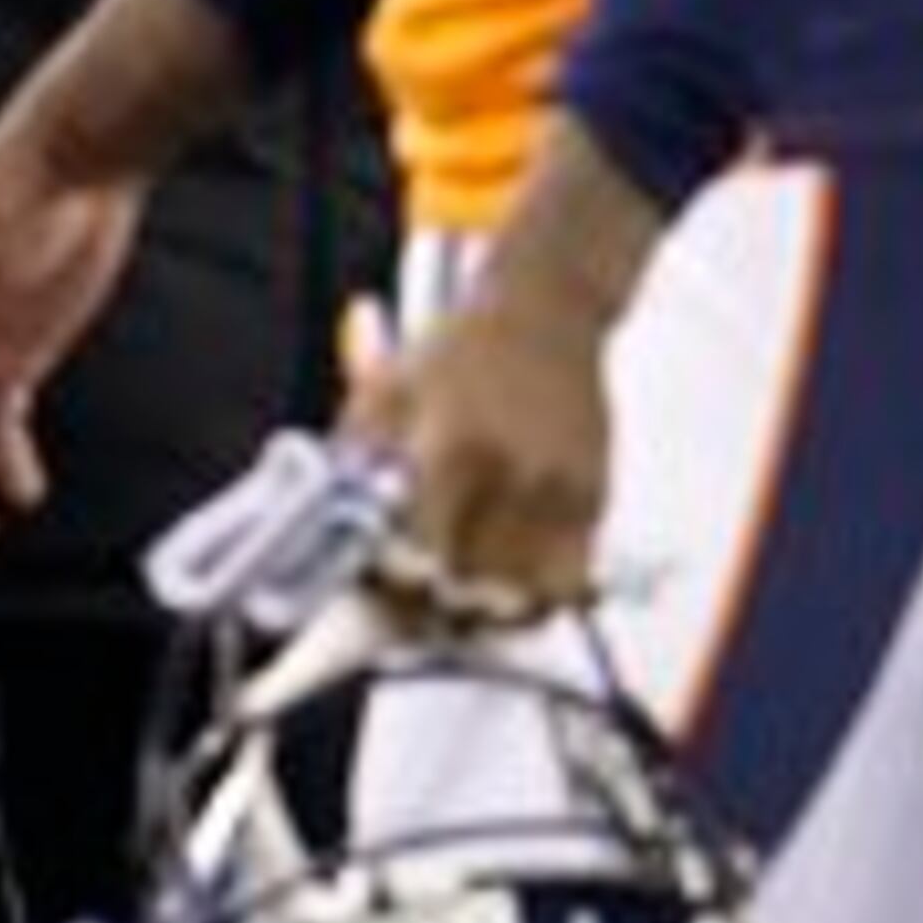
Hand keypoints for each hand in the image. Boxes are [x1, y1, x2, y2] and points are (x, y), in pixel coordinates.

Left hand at [340, 273, 609, 622]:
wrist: (546, 311)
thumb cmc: (458, 351)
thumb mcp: (388, 389)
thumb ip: (358, 456)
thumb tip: (329, 523)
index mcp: (449, 443)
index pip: (420, 549)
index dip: (397, 579)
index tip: (385, 581)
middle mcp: (509, 471)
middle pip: (469, 584)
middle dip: (437, 602)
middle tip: (419, 599)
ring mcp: (557, 489)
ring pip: (521, 596)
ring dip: (488, 610)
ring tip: (465, 601)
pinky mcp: (593, 497)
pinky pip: (567, 580)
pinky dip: (536, 597)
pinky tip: (510, 586)